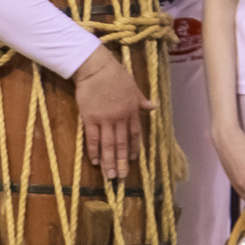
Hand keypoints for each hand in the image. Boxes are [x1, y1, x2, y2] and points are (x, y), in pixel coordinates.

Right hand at [73, 47, 151, 180]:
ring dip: (109, 161)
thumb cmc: (115, 74)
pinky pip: (92, 138)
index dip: (134, 148)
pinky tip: (94, 161)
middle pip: (121, 144)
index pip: (135, 134)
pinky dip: (93, 151)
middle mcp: (119, 118)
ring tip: (110, 175)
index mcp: (131, 111)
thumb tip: (154, 107)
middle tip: (122, 177)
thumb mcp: (133, 86)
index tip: (133, 160)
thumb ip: (142, 100)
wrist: (95, 68)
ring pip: (108, 145)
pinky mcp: (90, 119)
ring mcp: (104, 120)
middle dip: (122, 161)